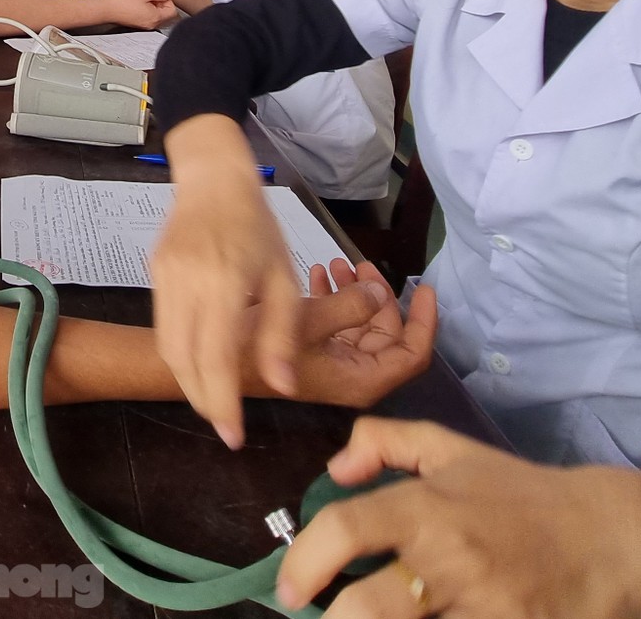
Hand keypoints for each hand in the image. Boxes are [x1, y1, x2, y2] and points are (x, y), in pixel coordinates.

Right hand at [103, 0, 177, 29]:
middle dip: (160, 1)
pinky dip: (145, 8)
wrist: (107, 9)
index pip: (172, 10)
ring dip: (152, 4)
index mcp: (155, 17)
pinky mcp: (137, 23)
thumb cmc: (121, 2)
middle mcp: (151, 24)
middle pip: (165, 13)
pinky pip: (147, 15)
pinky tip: (137, 1)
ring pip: (156, 13)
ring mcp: (144, 25)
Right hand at [152, 122, 401, 447]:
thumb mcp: (285, 277)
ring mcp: (165, 278)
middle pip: (184, 361)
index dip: (223, 402)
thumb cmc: (258, 227)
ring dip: (188, 383)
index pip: (217, 358)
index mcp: (226, 283)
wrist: (212, 178)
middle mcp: (188, 283)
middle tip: (223, 427)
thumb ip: (282, 333)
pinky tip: (199, 365)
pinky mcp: (154, 275)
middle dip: (203, 401)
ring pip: (167, 349)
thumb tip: (282, 386)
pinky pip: (163, 327)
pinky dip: (179, 356)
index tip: (233, 437)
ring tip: (212, 403)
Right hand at [273, 260, 435, 408]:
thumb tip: (379, 292)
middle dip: (379, 296)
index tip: (424, 287)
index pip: (413, 354)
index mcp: (362, 378)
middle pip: (387, 335)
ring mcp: (334, 364)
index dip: (424, 321)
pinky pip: (337, 325)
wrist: (216, 361)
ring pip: (361, 326)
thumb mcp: (311, 320)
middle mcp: (354, 374)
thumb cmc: (265, 343)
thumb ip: (352, 306)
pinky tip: (318, 274)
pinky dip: (333, 299)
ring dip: (354, 293)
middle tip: (361, 263)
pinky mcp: (314, 353)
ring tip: (336, 262)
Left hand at [275, 419, 640, 618]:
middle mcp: (450, 559)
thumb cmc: (522, 495)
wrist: (615, 536)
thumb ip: (385, 441)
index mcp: (427, 508)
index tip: (292, 591)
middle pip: (368, 608)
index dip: (306, 562)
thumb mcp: (452, 449)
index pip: (348, 528)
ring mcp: (485, 607)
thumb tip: (334, 469)